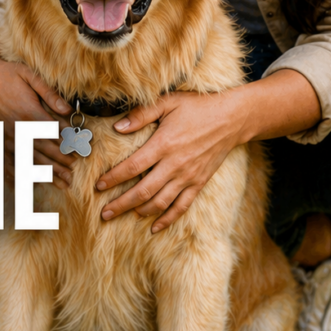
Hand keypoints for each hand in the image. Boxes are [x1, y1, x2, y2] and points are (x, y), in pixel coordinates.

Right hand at [0, 36, 75, 186]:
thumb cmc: (9, 73)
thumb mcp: (30, 76)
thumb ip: (49, 93)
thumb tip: (68, 110)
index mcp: (28, 111)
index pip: (53, 132)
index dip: (68, 143)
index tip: (81, 153)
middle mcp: (17, 127)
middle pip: (43, 149)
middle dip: (60, 162)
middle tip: (74, 173)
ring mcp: (7, 134)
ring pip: (29, 157)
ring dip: (46, 172)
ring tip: (61, 183)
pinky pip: (7, 159)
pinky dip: (17, 173)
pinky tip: (26, 184)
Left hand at [96, 91, 246, 231]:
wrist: (231, 118)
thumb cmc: (197, 106)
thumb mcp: (168, 102)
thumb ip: (142, 114)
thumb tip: (117, 127)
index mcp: (164, 144)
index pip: (132, 166)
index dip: (113, 178)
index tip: (98, 186)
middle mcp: (175, 165)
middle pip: (142, 191)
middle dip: (121, 204)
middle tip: (103, 213)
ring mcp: (188, 177)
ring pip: (160, 202)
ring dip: (139, 212)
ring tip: (123, 216)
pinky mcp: (199, 183)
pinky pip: (181, 207)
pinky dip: (167, 219)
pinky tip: (154, 228)